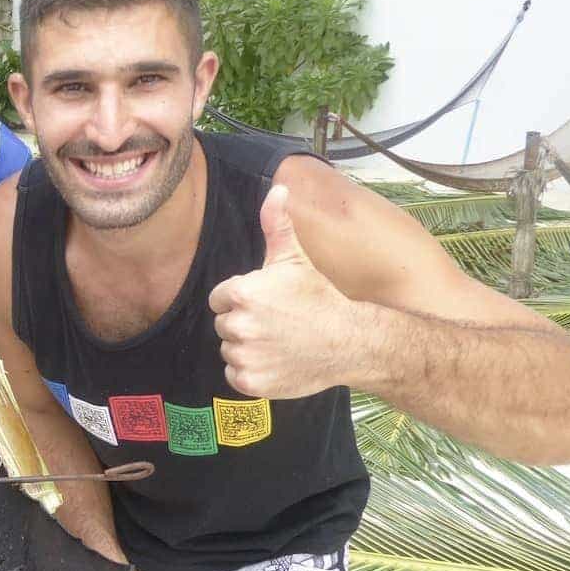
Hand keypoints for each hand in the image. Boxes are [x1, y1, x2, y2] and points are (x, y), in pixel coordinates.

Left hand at [208, 185, 352, 398]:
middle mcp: (238, 326)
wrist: (349, 341)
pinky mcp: (250, 382)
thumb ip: (276, 224)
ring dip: (247, 347)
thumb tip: (277, 188)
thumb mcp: (294, 259)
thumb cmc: (318, 297)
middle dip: (244, 322)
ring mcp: (244, 356)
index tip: (268, 302)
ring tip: (278, 340)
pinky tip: (276, 360)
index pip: (220, 298)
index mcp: (240, 293)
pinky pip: (234, 374)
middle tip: (277, 322)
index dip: (242, 299)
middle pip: (223, 324)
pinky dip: (251, 371)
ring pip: (229, 349)